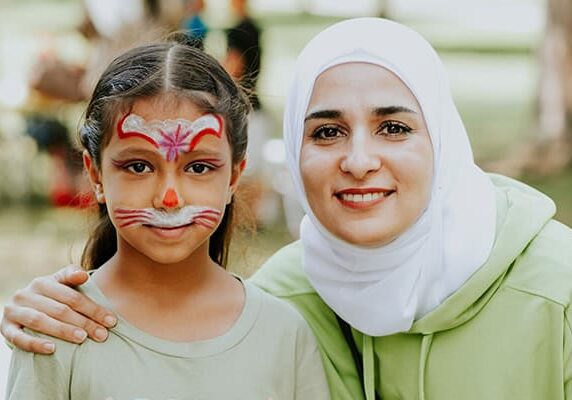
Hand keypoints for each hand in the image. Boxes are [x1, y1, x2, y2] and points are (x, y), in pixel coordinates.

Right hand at [1, 265, 116, 353]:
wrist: (21, 308)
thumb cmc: (50, 297)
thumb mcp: (61, 284)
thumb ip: (72, 276)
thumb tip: (83, 275)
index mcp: (43, 282)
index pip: (72, 296)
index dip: (93, 309)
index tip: (111, 321)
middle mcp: (26, 294)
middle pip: (60, 309)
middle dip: (84, 322)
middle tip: (102, 334)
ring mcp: (14, 311)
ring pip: (40, 321)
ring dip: (62, 330)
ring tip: (82, 338)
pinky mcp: (5, 328)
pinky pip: (18, 338)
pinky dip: (35, 343)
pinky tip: (52, 349)